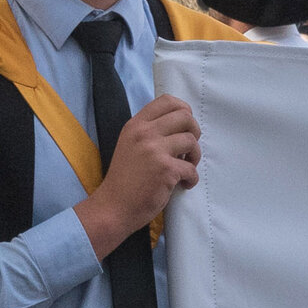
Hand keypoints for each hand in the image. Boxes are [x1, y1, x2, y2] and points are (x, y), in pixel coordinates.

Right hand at [78, 94, 200, 253]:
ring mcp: (155, 150)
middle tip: (189, 149)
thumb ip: (149, 132)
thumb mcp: (130, 145)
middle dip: (194, 132)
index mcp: (136, 125)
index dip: (184, 110)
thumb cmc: (125, 179)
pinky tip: (183, 184)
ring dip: (195, 157)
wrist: (113, 207)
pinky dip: (192, 179)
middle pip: (185, 117)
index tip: (185, 126)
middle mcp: (145, 133)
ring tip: (185, 168)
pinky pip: (192, 168)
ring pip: (192, 141)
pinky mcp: (166, 170)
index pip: (167, 100)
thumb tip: (181, 124)